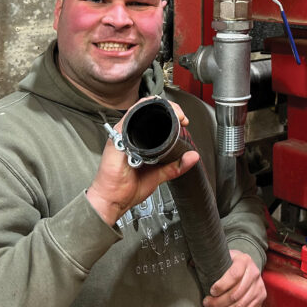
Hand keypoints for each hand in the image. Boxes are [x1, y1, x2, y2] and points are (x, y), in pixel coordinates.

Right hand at [86, 98, 199, 224]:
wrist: (113, 199)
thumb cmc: (128, 188)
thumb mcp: (159, 175)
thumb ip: (176, 166)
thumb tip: (193, 156)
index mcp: (141, 142)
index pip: (155, 119)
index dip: (171, 115)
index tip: (184, 121)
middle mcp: (131, 136)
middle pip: (149, 111)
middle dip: (168, 108)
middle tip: (181, 117)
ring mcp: (123, 136)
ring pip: (140, 110)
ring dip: (158, 107)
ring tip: (174, 115)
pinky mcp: (117, 138)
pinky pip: (128, 118)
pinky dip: (141, 111)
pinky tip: (152, 113)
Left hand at [202, 250, 266, 306]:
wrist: (248, 265)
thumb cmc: (232, 262)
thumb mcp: (223, 256)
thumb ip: (209, 261)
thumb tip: (189, 263)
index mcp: (244, 260)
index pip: (234, 275)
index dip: (221, 285)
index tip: (211, 291)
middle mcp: (254, 273)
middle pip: (235, 293)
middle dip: (218, 302)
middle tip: (206, 303)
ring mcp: (258, 286)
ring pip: (240, 305)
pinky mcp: (260, 297)